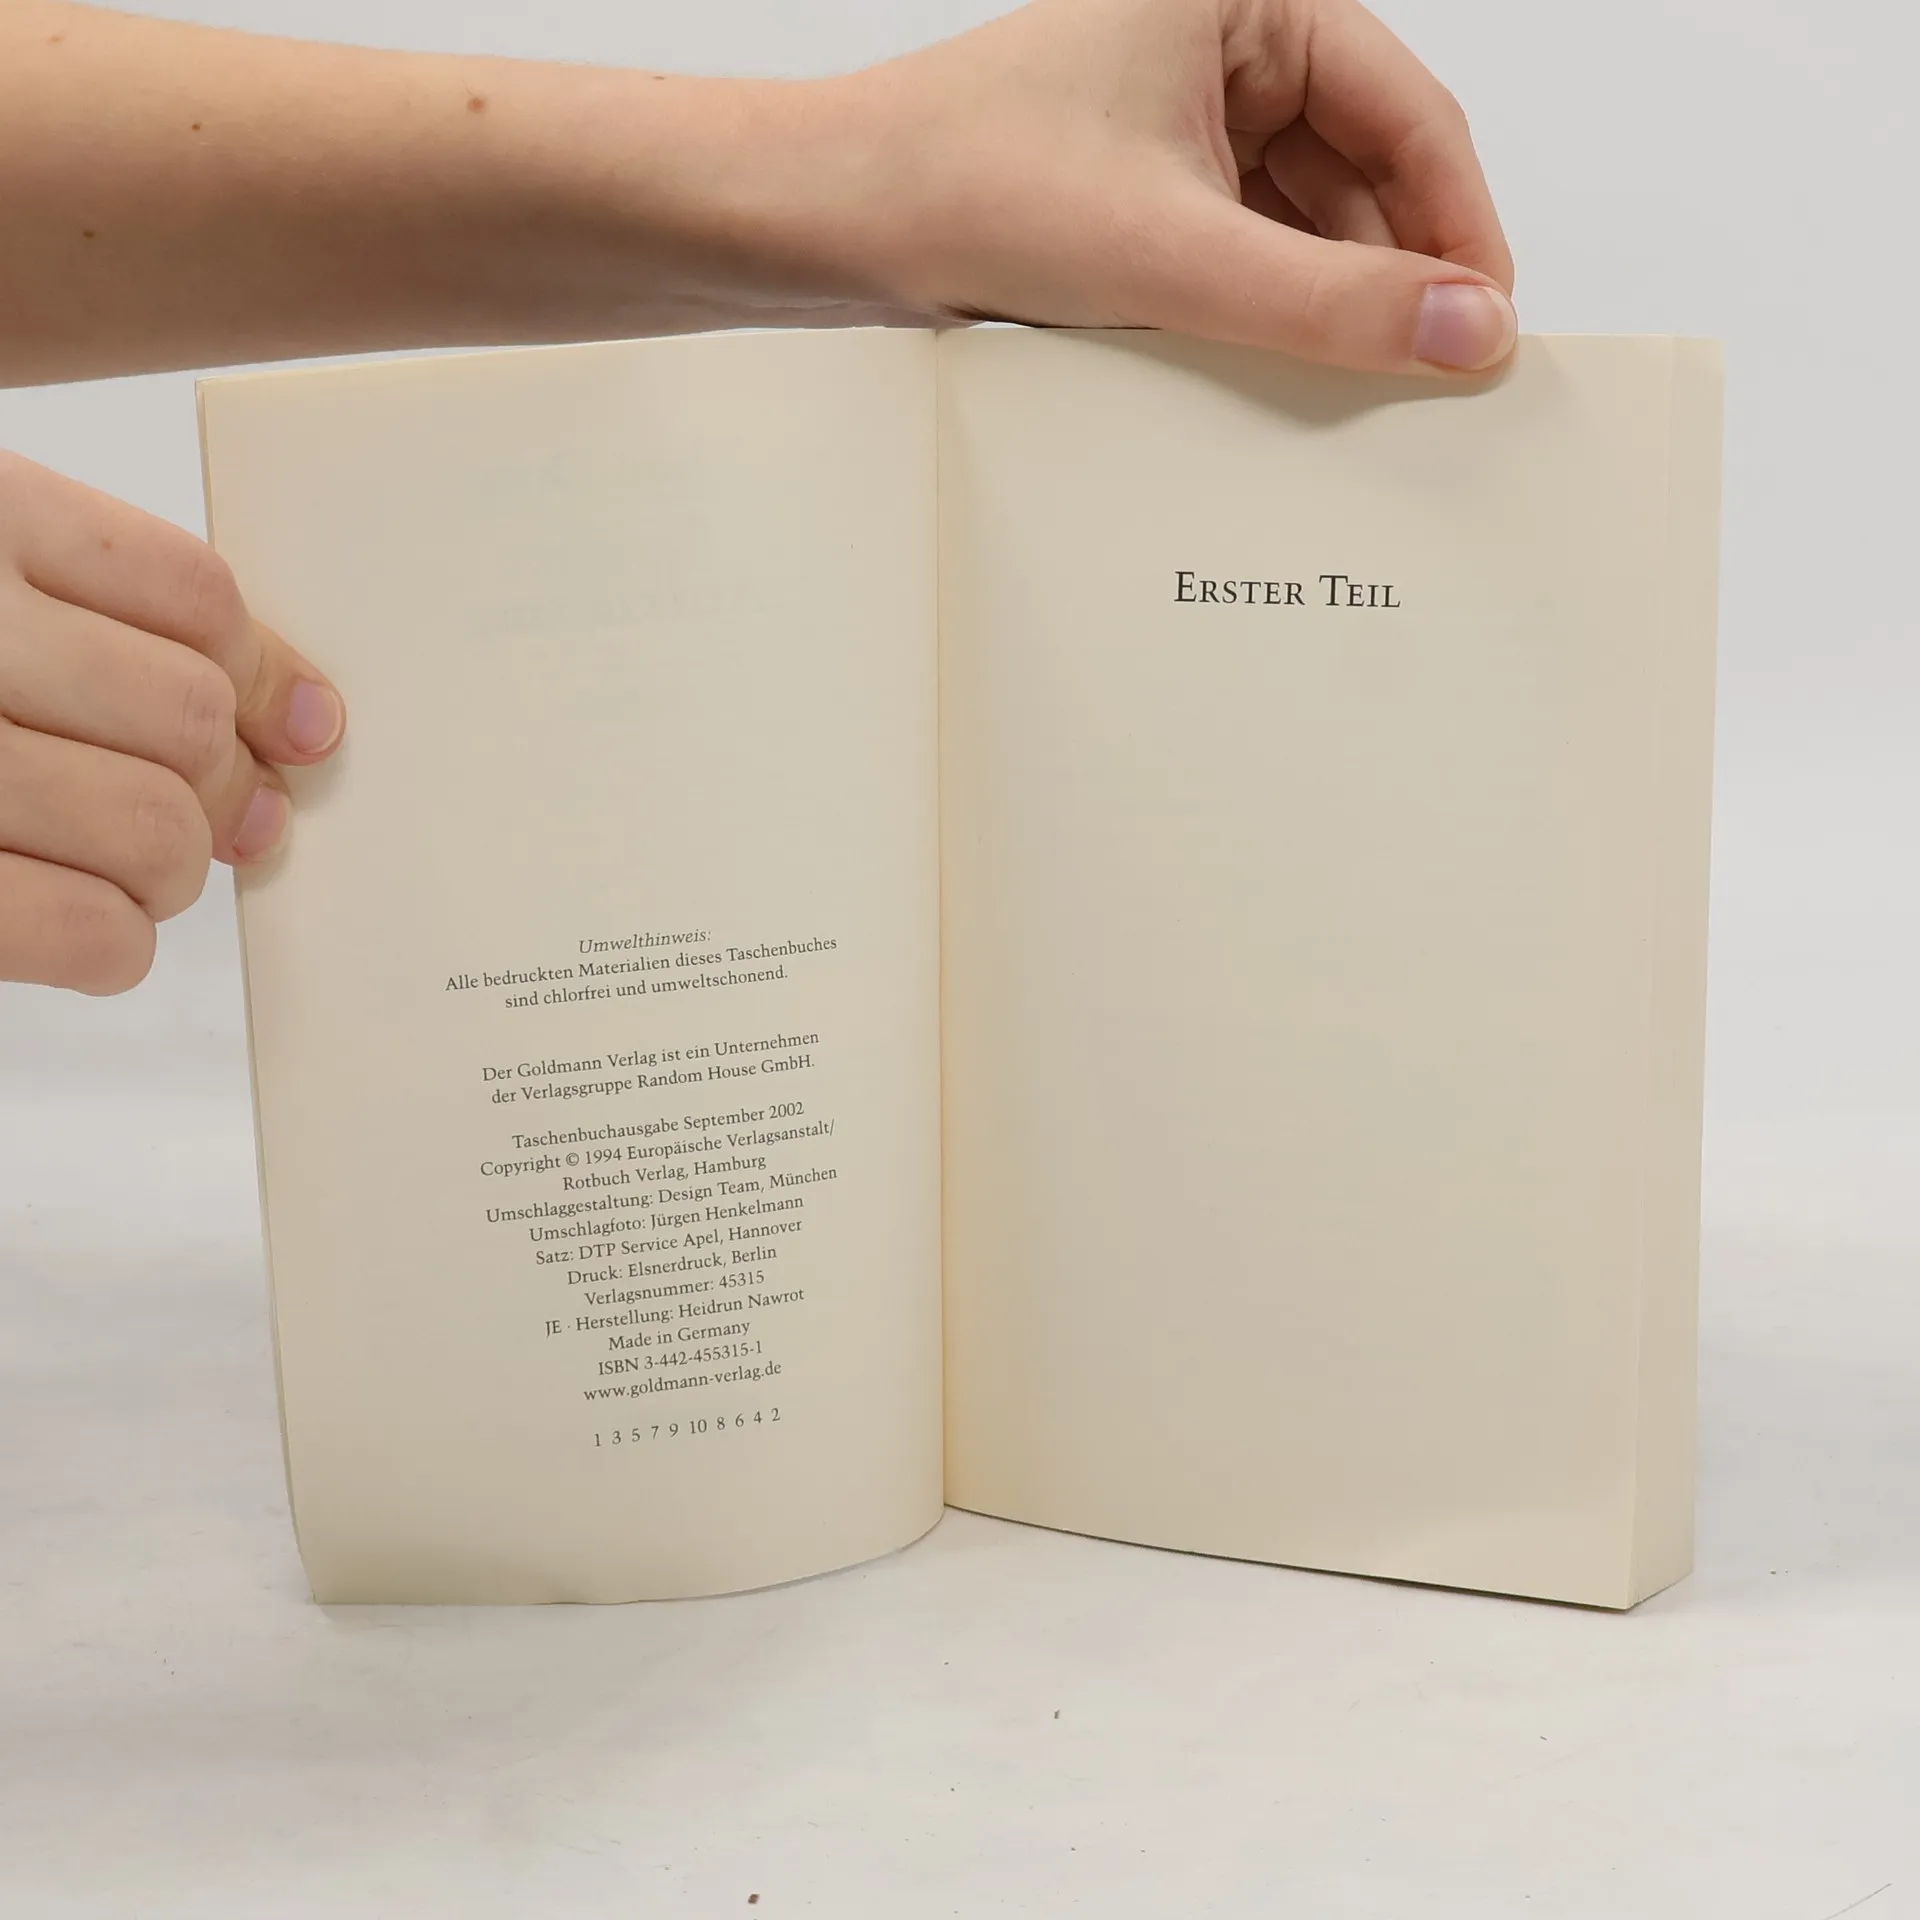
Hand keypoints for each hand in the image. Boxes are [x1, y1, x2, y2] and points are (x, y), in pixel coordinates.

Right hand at [0, 450, 343, 993]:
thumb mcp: (2, 572)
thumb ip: (110, 613)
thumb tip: (306, 722)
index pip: (195, 600)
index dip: (270, 680)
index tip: (307, 729)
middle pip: (190, 721)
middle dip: (226, 788)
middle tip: (228, 818)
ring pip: (156, 834)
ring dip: (170, 870)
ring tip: (130, 865)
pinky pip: (92, 934)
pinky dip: (114, 940)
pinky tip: (84, 918)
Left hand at [840, 0, 1516, 374]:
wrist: (826, 222)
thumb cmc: (962, 185)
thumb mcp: (1172, 254)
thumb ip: (1328, 302)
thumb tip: (1465, 333)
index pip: (1410, 116)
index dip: (1459, 231)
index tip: (1485, 332)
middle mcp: (1221, 44)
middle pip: (1364, 172)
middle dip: (1391, 276)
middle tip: (1425, 383)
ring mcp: (1180, 118)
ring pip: (1302, 219)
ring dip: (1324, 302)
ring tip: (1348, 392)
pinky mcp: (1140, 186)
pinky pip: (1240, 248)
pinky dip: (1262, 310)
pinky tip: (1274, 374)